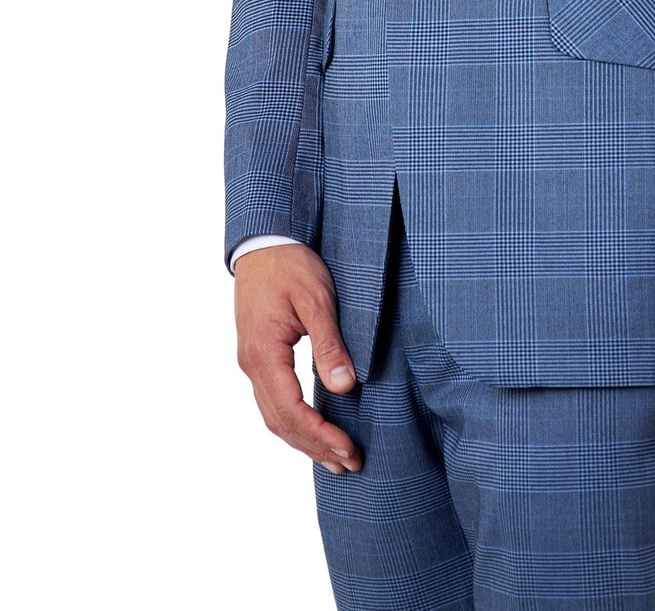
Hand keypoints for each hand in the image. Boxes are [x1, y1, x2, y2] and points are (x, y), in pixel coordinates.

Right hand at [234, 243, 363, 474]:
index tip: (348, 449)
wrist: (264, 241)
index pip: (291, 410)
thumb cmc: (291, 265)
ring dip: (304, 440)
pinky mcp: (258, 355)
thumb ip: (329, 343)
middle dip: (315, 446)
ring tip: (335, 459)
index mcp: (264, 353)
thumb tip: (344, 386)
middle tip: (350, 464)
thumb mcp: (317, 299)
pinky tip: (313, 430)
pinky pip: (273, 400)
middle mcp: (252, 364)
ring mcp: (252, 362)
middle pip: (281, 421)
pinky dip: (294, 422)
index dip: (319, 435)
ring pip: (274, 415)